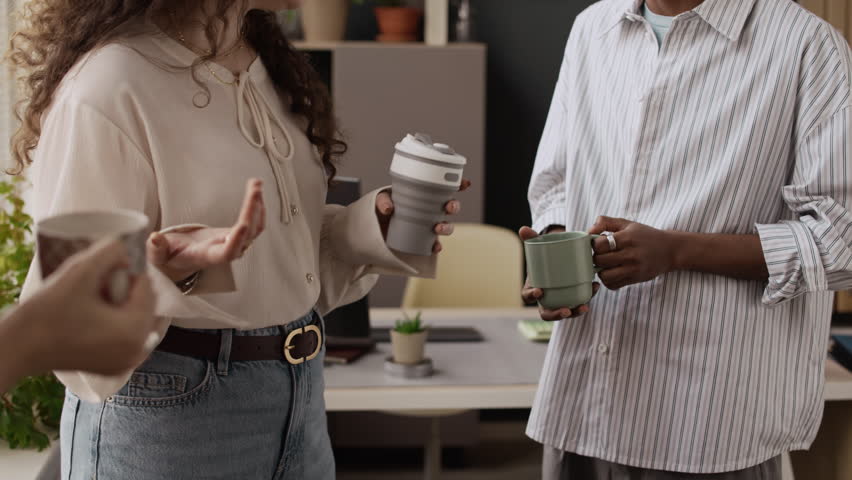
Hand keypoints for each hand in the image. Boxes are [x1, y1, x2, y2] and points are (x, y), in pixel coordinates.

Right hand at [19, 239, 156, 375]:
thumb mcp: (79, 273)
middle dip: (126, 289)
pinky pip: (127, 336)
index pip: (147, 287)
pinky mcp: (115, 367)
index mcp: (134, 331)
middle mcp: (137, 351)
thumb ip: (108, 252)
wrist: (18, 348)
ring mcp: (127, 362)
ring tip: (93, 298)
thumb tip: (127, 246)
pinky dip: (118, 322)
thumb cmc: (45, 313)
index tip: (104, 267)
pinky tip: (94, 314)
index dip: (128, 271)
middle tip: (97, 283)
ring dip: (122, 304)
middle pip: (145, 304)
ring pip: (137, 319)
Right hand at [147, 179, 265, 281]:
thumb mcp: (158, 255)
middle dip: (252, 211)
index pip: (227, 252)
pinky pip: (254, 223)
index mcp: (207, 257)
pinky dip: (257, 207)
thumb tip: (154, 237)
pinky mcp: (237, 234)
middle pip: (247, 235)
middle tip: (255, 188)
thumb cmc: (170, 256)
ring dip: (258, 205)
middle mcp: (225, 251)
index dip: (236, 240)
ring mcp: (234, 243)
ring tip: (257, 183)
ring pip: (254, 227)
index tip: (243, 225)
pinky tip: (255, 192)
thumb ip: (156, 248)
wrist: (181, 258)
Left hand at [376, 179, 471, 253]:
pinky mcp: (424, 239)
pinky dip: (436, 246)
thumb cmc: (383, 207)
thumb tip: (389, 208)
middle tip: (449, 207)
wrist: (377, 226)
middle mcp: (432, 209)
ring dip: (447, 227)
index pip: (447, 188)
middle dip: (454, 206)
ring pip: (446, 225)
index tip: (466, 184)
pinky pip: (435, 243)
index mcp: (426, 194)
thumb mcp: (382, 200)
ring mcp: (429, 225)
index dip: (459, 185)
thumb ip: (383, 200)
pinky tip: (435, 247)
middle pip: (451, 207)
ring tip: (438, 227)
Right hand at [519, 226, 599, 320]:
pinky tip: (594, 288)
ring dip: (575, 312)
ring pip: (565, 311)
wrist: (558, 255)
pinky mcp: (572, 298)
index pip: (527, 296)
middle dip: (556, 314)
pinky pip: (578, 303)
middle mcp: (545, 298)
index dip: (531, 296)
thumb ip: (531, 238)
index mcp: (532, 287)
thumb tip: (523, 228)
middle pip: (547, 312)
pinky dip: (586, 298)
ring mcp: (559, 300)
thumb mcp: (538, 245)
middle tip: (566, 310)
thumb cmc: (546, 254)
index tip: (539, 291)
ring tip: (585, 306)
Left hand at [589, 216, 677, 289]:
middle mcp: (630, 255)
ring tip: (606, 265)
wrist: (670, 250)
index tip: (599, 243)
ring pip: (604, 276)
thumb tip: (589, 231)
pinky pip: (612, 285)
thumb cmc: (645, 236)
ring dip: (601, 271)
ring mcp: (633, 269)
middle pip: (599, 260)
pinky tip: (613, 272)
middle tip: (601, 254)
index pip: (600, 244)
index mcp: (627, 238)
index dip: (595, 244)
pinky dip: (608, 280)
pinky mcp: (634, 280)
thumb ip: (606, 222)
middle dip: (596, 257)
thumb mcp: (627, 224)